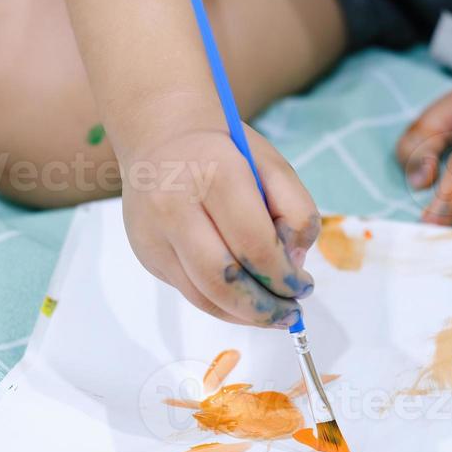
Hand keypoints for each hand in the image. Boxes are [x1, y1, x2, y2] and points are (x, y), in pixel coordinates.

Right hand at [120, 125, 318, 326]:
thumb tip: (292, 266)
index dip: (284, 277)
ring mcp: (154, 233)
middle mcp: (175, 205)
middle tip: (289, 313)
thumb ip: (296, 211)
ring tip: (271, 314)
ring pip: (202, 296)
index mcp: (215, 174)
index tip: (304, 287)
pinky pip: (188, 292)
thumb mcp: (273, 165)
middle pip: (222, 280)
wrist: (161, 135)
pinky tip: (244, 302)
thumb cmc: (226, 151)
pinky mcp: (147, 253)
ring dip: (243, 315)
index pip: (254, 245)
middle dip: (263, 307)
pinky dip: (221, 306)